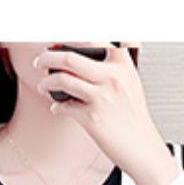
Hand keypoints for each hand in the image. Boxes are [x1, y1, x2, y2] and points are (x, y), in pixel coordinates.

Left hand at [30, 46, 181, 184]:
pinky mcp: (92, 117)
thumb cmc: (135, 118)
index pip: (95, 39)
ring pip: (62, 79)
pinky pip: (64, 106)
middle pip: (70, 56)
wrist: (142, 147)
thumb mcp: (130, 82)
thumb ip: (114, 66)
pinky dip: (56, 107)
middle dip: (48, 57)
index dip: (71, 37)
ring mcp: (101, 97)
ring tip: (43, 85)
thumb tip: (85, 58)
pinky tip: (57, 108)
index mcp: (122, 65)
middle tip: (41, 60)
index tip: (59, 40)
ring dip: (46, 82)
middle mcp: (112, 77)